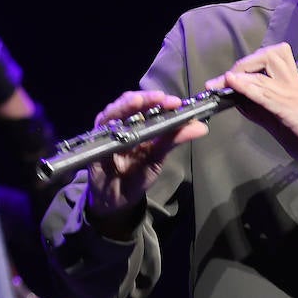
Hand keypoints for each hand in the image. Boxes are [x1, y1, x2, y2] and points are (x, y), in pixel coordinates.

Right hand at [84, 90, 207, 234]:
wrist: (115, 199)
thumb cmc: (136, 176)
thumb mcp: (158, 158)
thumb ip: (175, 140)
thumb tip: (202, 127)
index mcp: (141, 124)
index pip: (151, 106)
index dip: (163, 102)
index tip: (177, 103)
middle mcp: (124, 123)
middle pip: (133, 103)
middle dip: (147, 98)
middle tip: (161, 98)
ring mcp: (108, 130)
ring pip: (115, 110)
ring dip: (126, 104)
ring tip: (139, 100)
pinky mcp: (95, 140)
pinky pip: (100, 127)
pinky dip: (109, 120)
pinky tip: (118, 118)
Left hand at [206, 43, 297, 177]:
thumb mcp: (280, 121)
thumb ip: (260, 110)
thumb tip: (237, 101)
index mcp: (293, 84)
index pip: (271, 58)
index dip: (247, 64)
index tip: (226, 79)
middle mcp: (292, 83)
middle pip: (268, 55)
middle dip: (243, 64)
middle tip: (224, 81)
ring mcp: (292, 93)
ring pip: (265, 68)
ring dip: (239, 73)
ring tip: (219, 83)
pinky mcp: (290, 108)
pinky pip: (265, 92)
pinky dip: (246, 86)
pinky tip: (232, 84)